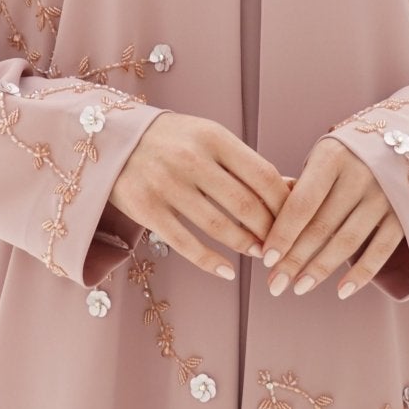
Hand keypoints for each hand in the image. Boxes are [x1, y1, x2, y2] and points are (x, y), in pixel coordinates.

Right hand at [108, 111, 292, 281]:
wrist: (113, 138)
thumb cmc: (174, 140)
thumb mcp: (209, 138)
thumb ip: (246, 163)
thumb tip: (294, 189)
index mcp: (213, 137)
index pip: (264, 176)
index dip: (285, 204)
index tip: (295, 220)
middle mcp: (190, 159)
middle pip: (245, 205)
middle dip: (269, 231)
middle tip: (279, 245)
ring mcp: (166, 184)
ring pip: (219, 226)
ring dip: (245, 246)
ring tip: (258, 253)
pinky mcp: (146, 209)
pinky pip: (185, 244)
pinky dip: (211, 262)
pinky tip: (227, 271)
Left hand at [258, 135, 406, 299]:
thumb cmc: (349, 156)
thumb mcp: (323, 158)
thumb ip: (299, 187)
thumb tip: (264, 224)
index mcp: (333, 157)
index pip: (302, 203)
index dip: (283, 233)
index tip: (266, 259)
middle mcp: (361, 175)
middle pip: (321, 226)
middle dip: (295, 259)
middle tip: (275, 283)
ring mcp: (386, 196)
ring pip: (347, 242)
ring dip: (320, 269)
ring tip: (299, 288)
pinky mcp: (406, 215)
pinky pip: (380, 251)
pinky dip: (361, 274)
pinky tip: (341, 292)